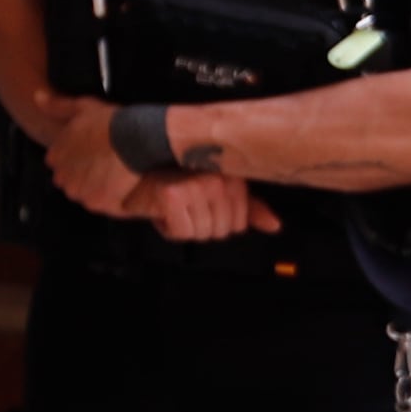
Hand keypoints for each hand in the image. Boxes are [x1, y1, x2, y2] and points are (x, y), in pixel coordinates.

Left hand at [37, 99, 150, 218]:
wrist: (138, 138)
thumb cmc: (112, 123)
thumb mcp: (82, 107)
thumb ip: (57, 106)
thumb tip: (37, 98)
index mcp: (55, 156)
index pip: (59, 163)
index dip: (76, 158)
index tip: (90, 153)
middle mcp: (62, 176)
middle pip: (69, 181)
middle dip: (83, 174)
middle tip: (104, 164)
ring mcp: (79, 191)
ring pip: (84, 193)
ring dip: (95, 186)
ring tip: (113, 173)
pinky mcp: (97, 203)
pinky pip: (100, 204)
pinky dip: (109, 198)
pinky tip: (120, 186)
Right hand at [133, 171, 285, 243]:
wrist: (136, 182)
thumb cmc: (175, 185)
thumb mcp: (218, 196)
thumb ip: (249, 210)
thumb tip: (274, 225)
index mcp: (232, 177)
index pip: (238, 225)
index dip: (216, 222)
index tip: (200, 207)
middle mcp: (216, 178)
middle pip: (220, 232)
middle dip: (199, 226)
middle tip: (185, 208)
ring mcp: (195, 185)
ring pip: (202, 233)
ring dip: (184, 227)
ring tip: (174, 209)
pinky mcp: (173, 195)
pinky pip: (183, 233)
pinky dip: (170, 229)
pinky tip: (163, 212)